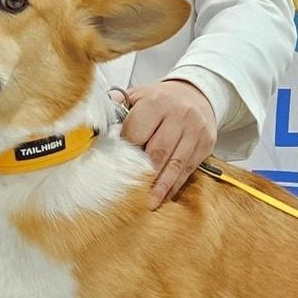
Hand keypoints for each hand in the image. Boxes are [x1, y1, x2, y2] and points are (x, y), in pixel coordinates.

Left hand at [117, 81, 217, 208]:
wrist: (196, 93)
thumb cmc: (160, 100)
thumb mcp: (137, 95)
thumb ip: (116, 108)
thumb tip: (92, 126)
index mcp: (156, 102)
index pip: (136, 134)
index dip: (125, 152)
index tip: (116, 167)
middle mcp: (178, 115)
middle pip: (157, 152)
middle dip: (143, 175)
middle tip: (130, 196)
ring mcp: (195, 130)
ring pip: (175, 164)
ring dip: (160, 187)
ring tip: (148, 204)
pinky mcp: (206, 144)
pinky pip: (188, 169)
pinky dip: (175, 185)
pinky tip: (165, 196)